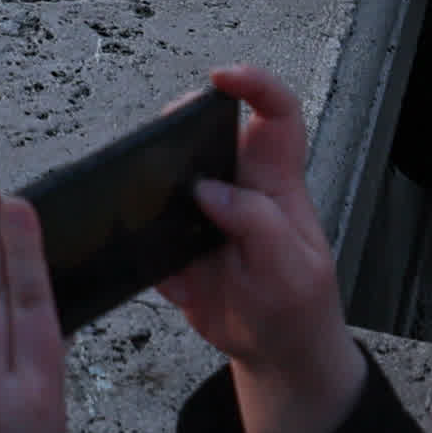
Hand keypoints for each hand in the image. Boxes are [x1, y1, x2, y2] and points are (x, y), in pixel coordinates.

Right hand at [155, 68, 364, 432]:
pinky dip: (136, 231)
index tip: (222, 79)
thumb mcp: (291, 270)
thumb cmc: (295, 306)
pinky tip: (140, 250)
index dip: (255, 85)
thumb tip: (208, 190)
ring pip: (169, 172)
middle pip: (209, 132)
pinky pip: (146, 225)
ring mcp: (203, 214)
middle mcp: (237, 187)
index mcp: (275, 183)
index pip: (276, 115)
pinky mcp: (175, 244)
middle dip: (181, 122)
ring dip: (149, 174)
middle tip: (159, 139)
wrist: (274, 353)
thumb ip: (258, 225)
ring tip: (136, 188)